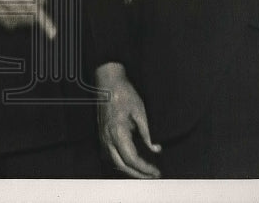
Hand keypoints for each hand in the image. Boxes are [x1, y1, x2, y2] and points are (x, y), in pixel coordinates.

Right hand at [96, 62, 160, 178]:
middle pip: (122, 165)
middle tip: (152, 176)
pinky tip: (131, 161)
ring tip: (144, 171)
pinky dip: (121, 162)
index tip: (156, 172)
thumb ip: (147, 133)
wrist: (108, 82)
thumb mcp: (140, 111)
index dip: (145, 168)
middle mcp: (107, 138)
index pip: (132, 159)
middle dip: (138, 174)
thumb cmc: (123, 93)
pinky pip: (111, 155)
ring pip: (115, 162)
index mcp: (118, 132)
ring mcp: (103, 137)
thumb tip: (156, 149)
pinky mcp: (102, 134)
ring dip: (129, 170)